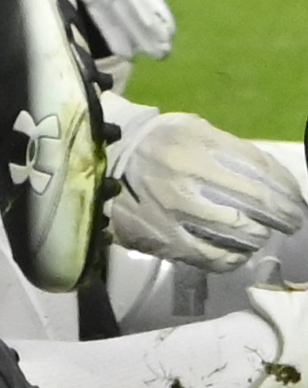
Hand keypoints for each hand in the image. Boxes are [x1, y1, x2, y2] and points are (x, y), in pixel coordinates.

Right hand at [105, 108, 304, 270]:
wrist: (100, 162)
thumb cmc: (155, 143)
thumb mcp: (190, 129)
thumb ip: (229, 148)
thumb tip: (273, 178)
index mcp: (195, 146)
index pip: (260, 172)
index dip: (287, 190)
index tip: (296, 200)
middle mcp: (186, 178)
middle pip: (256, 204)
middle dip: (283, 216)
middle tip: (290, 221)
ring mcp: (173, 212)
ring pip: (238, 233)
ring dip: (258, 236)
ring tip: (261, 234)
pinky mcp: (162, 238)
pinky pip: (211, 257)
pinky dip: (232, 258)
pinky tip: (236, 253)